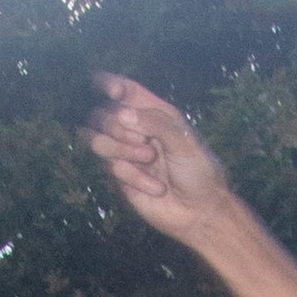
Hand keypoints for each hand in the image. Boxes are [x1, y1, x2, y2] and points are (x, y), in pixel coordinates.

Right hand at [86, 75, 231, 243]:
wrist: (199, 212)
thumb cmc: (198, 172)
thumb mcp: (184, 140)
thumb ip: (155, 122)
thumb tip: (122, 115)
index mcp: (153, 112)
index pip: (123, 89)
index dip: (110, 84)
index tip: (113, 92)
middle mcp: (135, 130)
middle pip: (100, 115)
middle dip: (118, 128)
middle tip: (146, 143)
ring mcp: (125, 154)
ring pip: (97, 140)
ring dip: (122, 150)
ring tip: (149, 159)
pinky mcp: (121, 178)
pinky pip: (113, 168)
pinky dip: (135, 177)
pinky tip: (156, 187)